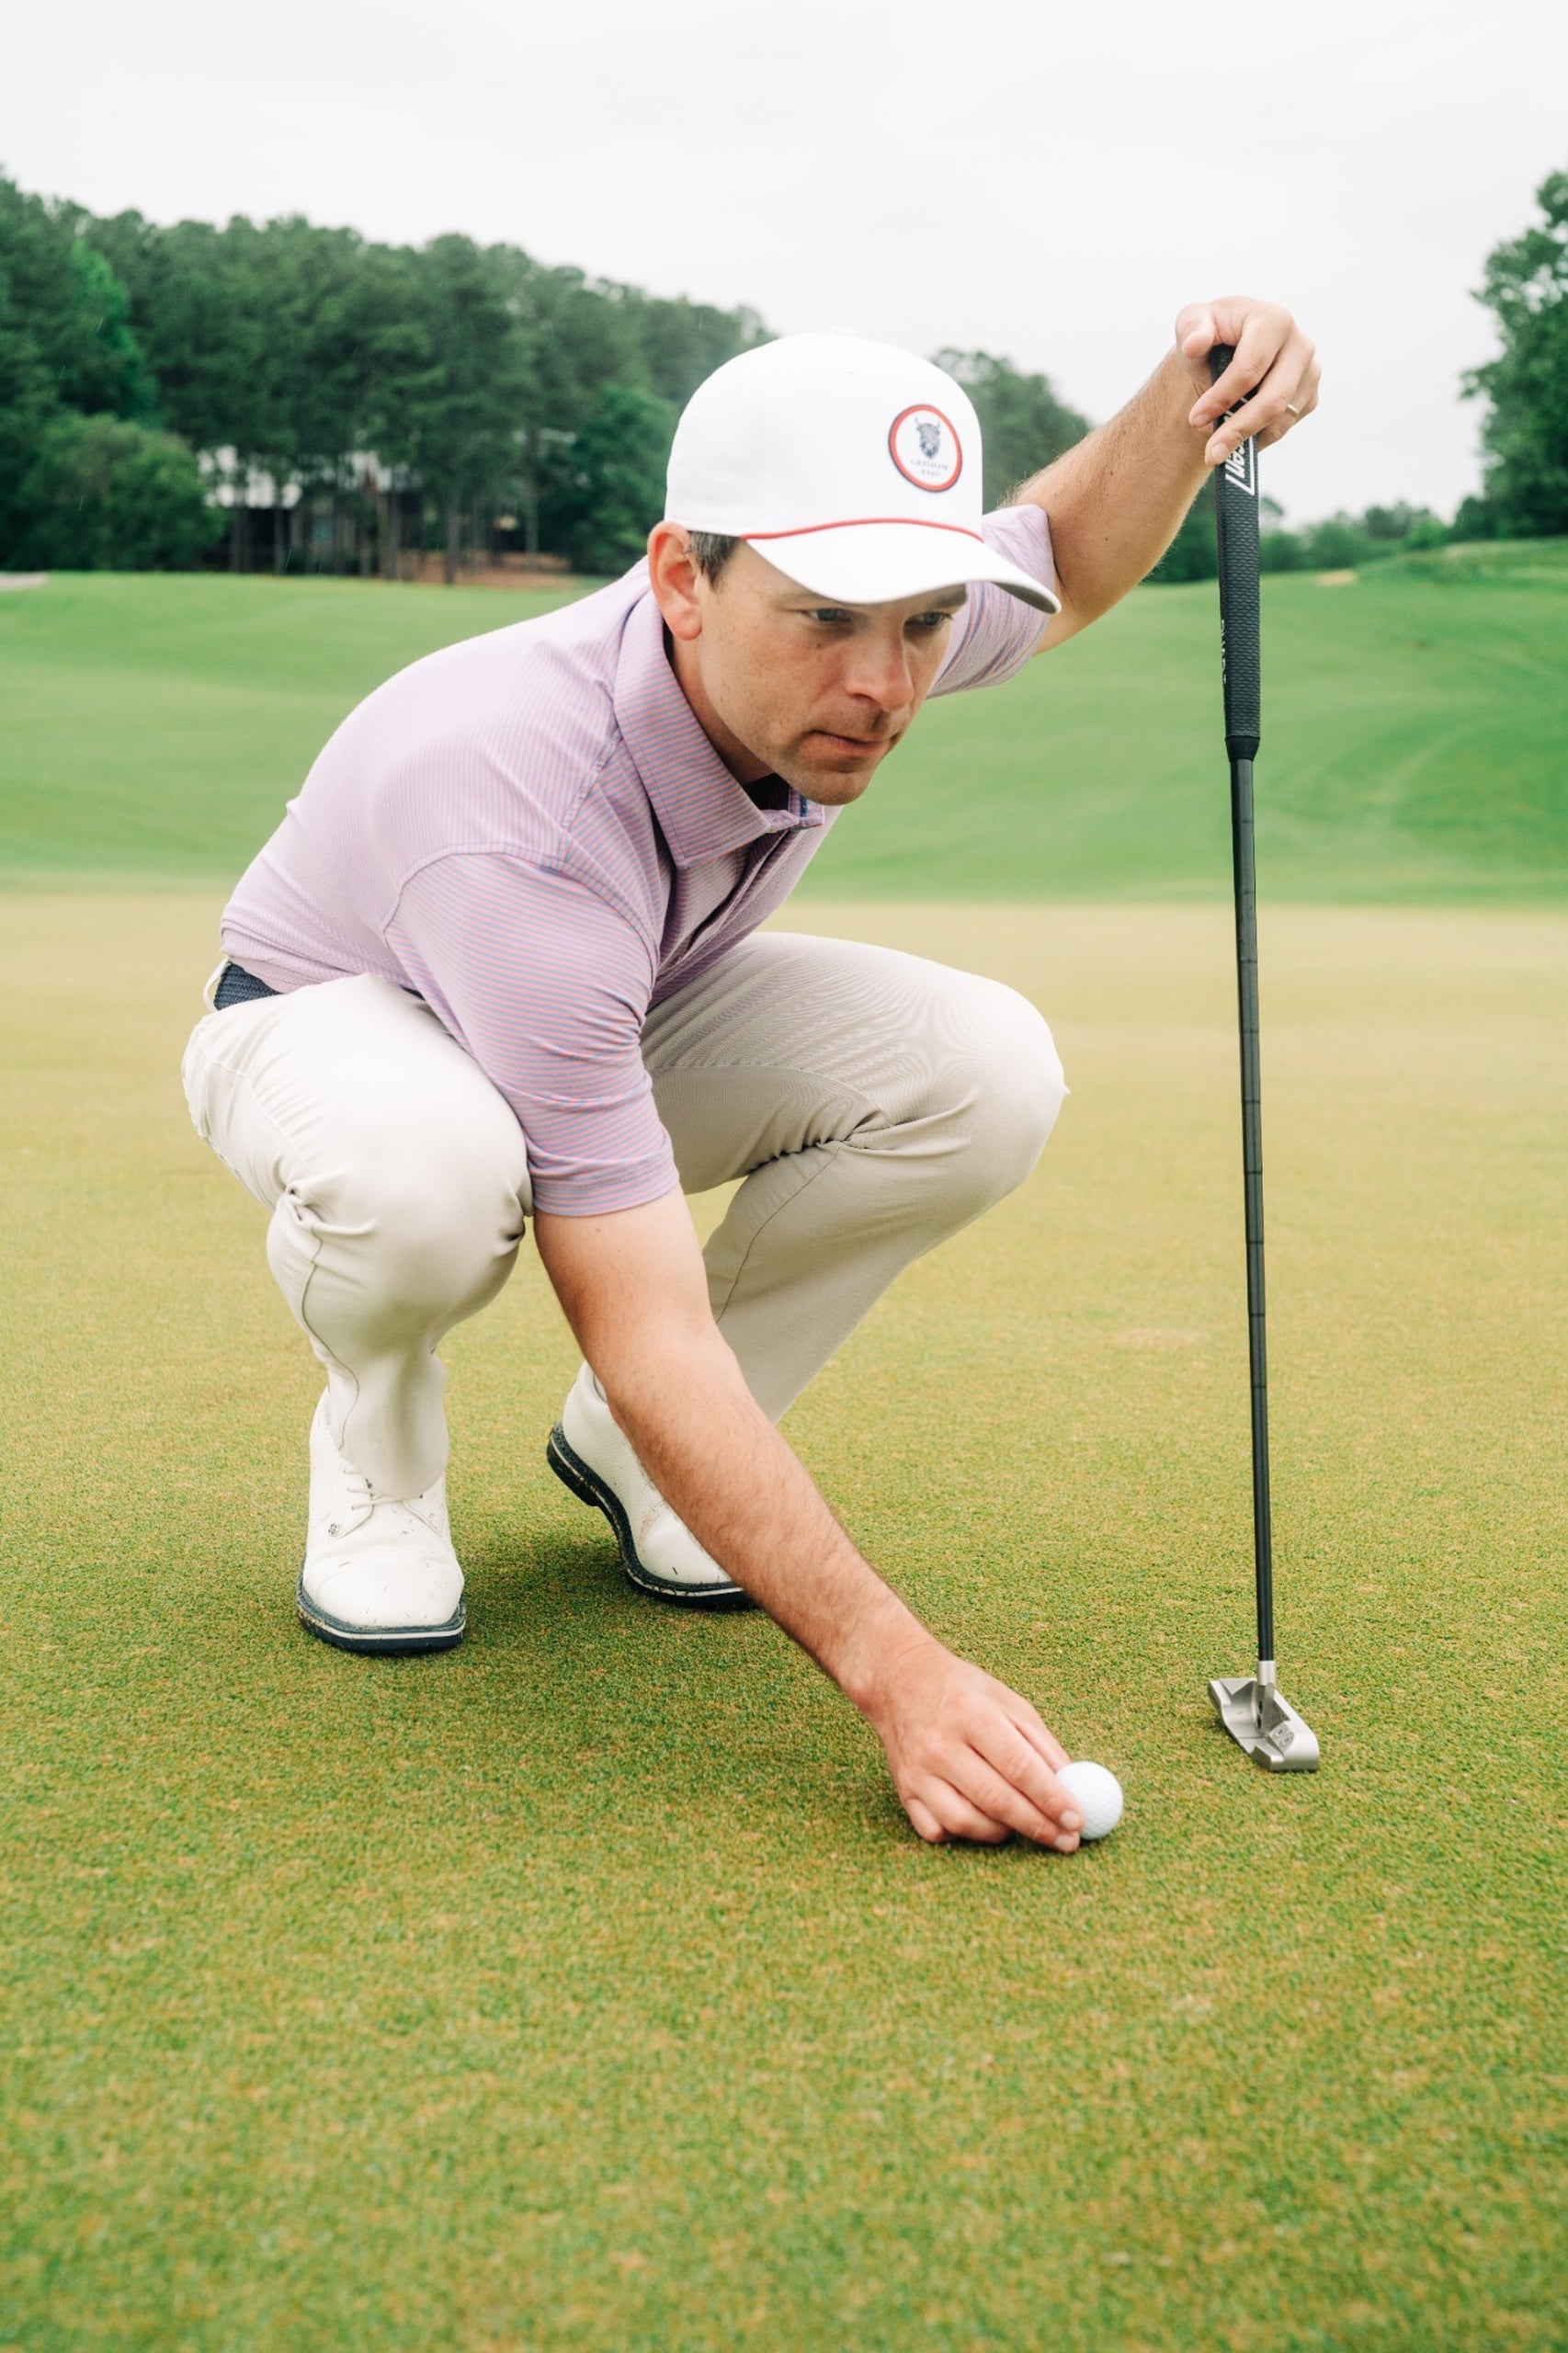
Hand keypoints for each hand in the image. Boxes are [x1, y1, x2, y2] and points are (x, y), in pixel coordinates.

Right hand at [861, 1632, 1083, 1849]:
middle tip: (1067, 1842)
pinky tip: (982, 1822)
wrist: (899, 1681)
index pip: (1019, 1766)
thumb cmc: (964, 1692)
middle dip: (1038, 1826)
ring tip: (1025, 1827)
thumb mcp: (1009, 1702)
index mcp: (972, 1714)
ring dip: (1003, 1833)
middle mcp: (940, 1745)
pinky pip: (937, 1830)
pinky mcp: (904, 1792)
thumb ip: (1041, 1745)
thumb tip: (1073, 1787)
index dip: (1051, 1798)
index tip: (1077, 1821)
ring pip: (965, 1822)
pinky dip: (964, 1834)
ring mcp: (918, 1772)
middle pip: (995, 1799)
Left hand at [1174, 297, 1319, 467]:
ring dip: (1247, 440)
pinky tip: (1236, 434)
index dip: (1222, 398)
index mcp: (1274, 321)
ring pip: (1281, 420)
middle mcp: (1300, 345)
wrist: (1228, 348)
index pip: (1250, 368)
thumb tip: (1194, 344)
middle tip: (1210, 454)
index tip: (1195, 420)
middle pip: (1274, 399)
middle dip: (1239, 430)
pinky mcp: (1309, 396)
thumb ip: (1190, 329)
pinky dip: (1258, 438)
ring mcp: (1309, 372)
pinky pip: (1285, 427)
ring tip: (1216, 448)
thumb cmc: (1210, 334)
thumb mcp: (1192, 323)